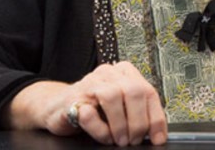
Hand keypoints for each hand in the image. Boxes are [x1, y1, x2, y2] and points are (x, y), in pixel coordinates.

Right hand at [5, 61, 166, 145]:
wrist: (57, 107)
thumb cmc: (91, 108)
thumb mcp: (120, 109)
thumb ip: (136, 114)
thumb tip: (156, 134)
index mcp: (125, 73)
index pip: (149, 91)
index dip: (156, 118)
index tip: (157, 137)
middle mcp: (109, 74)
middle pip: (134, 91)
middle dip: (138, 122)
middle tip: (133, 140)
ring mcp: (90, 83)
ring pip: (113, 96)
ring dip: (119, 124)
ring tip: (118, 140)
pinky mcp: (72, 98)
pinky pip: (88, 112)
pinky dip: (98, 129)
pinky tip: (100, 133)